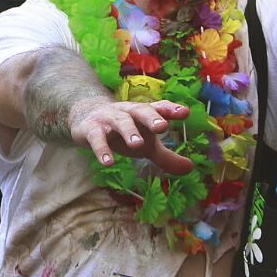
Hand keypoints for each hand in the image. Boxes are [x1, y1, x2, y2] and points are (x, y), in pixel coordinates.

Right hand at [69, 99, 192, 174]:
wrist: (85, 118)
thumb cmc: (123, 132)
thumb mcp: (146, 145)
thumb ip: (166, 156)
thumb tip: (190, 168)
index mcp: (143, 114)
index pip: (159, 108)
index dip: (171, 109)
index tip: (185, 113)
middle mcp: (127, 112)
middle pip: (140, 111)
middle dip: (151, 117)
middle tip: (162, 127)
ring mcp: (108, 119)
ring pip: (120, 121)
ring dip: (129, 131)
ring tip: (137, 145)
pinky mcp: (91, 129)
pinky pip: (97, 138)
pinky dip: (102, 149)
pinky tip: (108, 163)